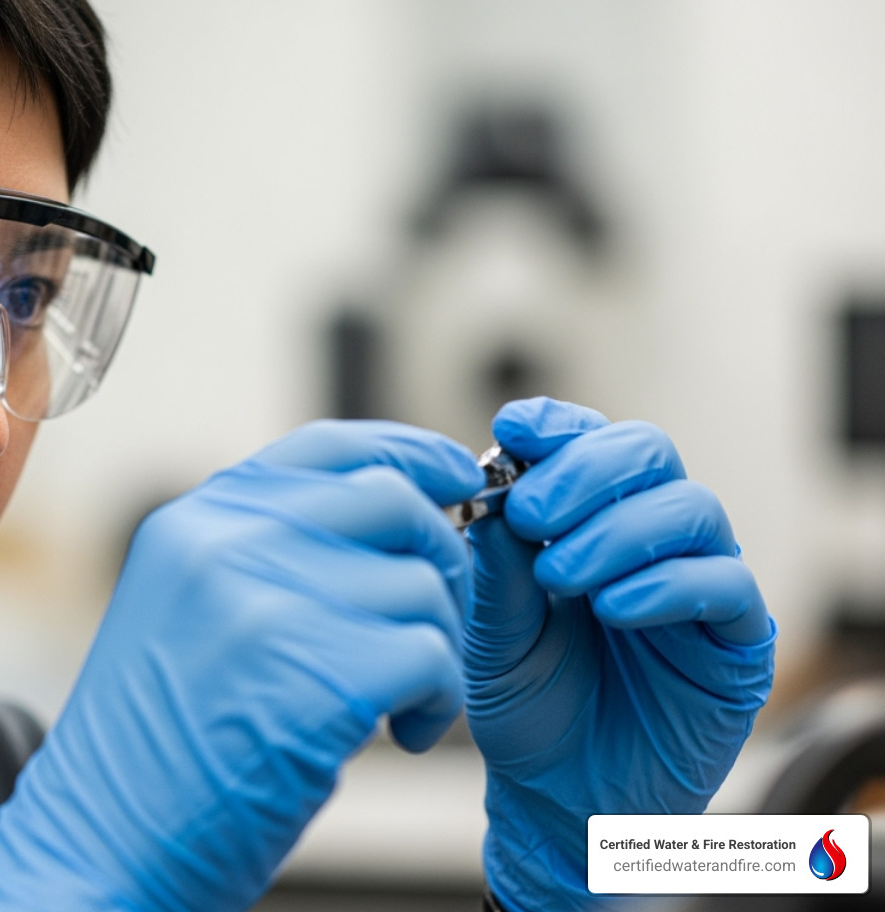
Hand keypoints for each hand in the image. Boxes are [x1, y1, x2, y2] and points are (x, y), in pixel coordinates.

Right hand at [0, 421, 485, 911]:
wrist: (100, 845)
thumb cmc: (151, 754)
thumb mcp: (186, 614)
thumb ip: (263, 554)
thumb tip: (388, 517)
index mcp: (194, 524)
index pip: (326, 448)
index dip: (408, 453)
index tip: (453, 478)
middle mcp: (227, 542)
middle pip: (391, 501)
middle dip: (440, 559)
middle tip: (432, 624)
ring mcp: (268, 601)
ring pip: (421, 586)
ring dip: (435, 649)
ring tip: (399, 705)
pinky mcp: (318, 671)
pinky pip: (432, 654)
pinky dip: (438, 700)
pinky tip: (401, 733)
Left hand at [464, 398, 774, 910]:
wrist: (556, 799)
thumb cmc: (525, 706)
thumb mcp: (490, 633)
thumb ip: (497, 567)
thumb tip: (494, 492)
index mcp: (587, 519)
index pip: (587, 441)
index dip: (556, 425)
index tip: (511, 430)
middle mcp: (648, 538)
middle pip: (648, 453)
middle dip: (585, 470)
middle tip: (530, 511)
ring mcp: (698, 584)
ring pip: (691, 509)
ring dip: (619, 530)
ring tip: (559, 574)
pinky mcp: (735, 641)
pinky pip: (725, 585)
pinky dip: (664, 585)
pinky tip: (612, 609)